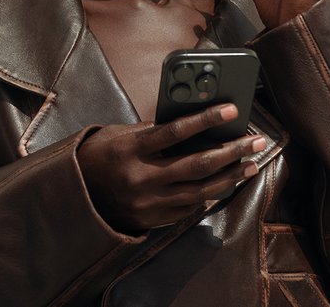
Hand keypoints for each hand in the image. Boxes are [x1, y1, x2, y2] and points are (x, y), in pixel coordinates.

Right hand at [78, 104, 264, 234]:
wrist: (75, 197)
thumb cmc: (96, 158)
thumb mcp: (117, 136)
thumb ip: (150, 132)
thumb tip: (189, 125)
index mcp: (129, 149)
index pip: (175, 132)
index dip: (206, 120)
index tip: (231, 109)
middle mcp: (141, 177)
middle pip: (198, 164)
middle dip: (231, 151)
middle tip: (255, 141)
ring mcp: (148, 202)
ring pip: (201, 190)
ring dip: (231, 177)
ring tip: (250, 164)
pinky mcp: (152, 219)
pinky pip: (189, 208)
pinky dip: (208, 195)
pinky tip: (223, 184)